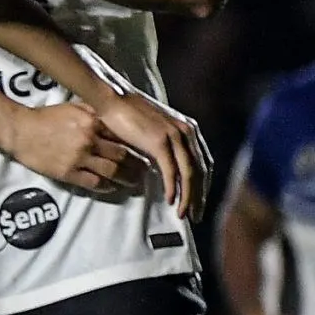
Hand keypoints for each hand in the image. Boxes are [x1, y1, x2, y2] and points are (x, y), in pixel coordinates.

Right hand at [0, 101, 134, 195]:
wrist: (19, 130)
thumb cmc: (44, 117)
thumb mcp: (73, 106)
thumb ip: (94, 111)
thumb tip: (113, 114)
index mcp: (91, 122)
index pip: (122, 136)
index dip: (136, 145)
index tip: (144, 151)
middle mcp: (89, 140)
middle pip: (122, 156)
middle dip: (136, 165)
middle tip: (144, 170)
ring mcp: (78, 158)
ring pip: (112, 171)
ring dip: (126, 178)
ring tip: (134, 182)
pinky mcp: (67, 173)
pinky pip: (94, 182)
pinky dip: (106, 187)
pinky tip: (112, 187)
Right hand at [92, 89, 212, 217]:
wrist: (112, 98)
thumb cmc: (126, 112)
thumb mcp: (152, 127)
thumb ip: (163, 142)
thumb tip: (162, 161)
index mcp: (187, 129)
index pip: (203, 163)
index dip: (202, 185)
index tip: (198, 202)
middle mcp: (186, 132)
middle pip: (200, 171)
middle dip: (199, 196)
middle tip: (196, 215)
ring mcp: (175, 136)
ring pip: (189, 174)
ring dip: (188, 197)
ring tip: (183, 214)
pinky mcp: (160, 142)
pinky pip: (171, 171)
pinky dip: (172, 188)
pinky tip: (170, 200)